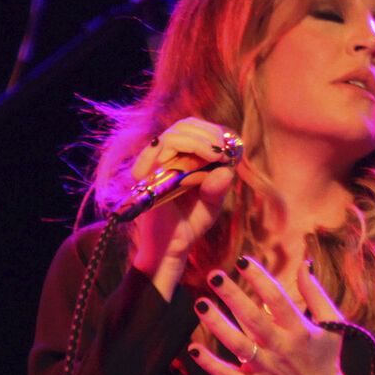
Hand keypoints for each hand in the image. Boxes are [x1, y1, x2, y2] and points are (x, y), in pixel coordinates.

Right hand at [130, 118, 236, 298]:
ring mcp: (152, 166)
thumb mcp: (212, 203)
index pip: (191, 129)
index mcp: (179, 159)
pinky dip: (186, 151)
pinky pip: (161, 153)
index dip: (211, 130)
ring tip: (217, 154)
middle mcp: (163, 158)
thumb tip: (225, 169)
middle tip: (223, 149)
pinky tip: (206, 163)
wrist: (173, 248)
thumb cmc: (191, 224)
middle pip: (182, 126)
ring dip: (199, 141)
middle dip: (207, 133)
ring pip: (172, 135)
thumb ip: (219, 185)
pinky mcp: (145, 177)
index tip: (229, 144)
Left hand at [187, 256, 357, 374]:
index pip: (277, 299)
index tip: (242, 261)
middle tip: (214, 275)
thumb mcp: (332, 325)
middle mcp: (280, 348)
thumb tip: (303, 266)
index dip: (259, 278)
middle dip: (232, 295)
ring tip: (201, 304)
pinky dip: (209, 364)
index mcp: (299, 331)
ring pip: (237, 344)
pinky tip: (193, 348)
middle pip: (252, 318)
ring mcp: (265, 369)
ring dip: (217, 324)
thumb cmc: (325, 359)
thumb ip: (316, 294)